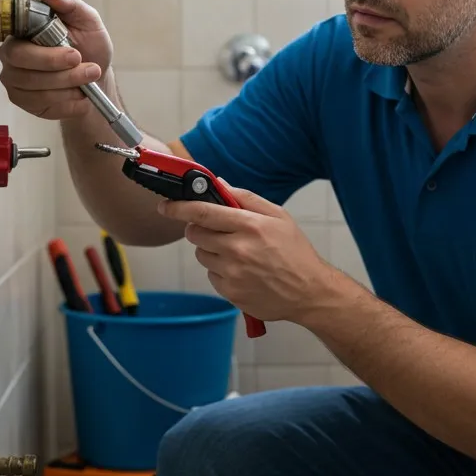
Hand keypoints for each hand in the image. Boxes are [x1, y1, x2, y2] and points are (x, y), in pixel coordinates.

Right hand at [0, 0, 113, 119]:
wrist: (97, 76)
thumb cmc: (88, 44)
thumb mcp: (87, 20)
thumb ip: (69, 3)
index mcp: (21, 33)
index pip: (17, 44)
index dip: (45, 55)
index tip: (74, 54)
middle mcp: (11, 58)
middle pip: (23, 68)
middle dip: (60, 71)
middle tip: (89, 68)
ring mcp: (16, 82)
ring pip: (37, 90)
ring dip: (70, 86)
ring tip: (90, 78)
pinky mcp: (26, 103)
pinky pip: (43, 106)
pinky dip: (69, 103)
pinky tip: (81, 95)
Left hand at [157, 184, 341, 322]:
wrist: (309, 292)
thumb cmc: (295, 252)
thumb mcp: (278, 216)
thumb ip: (246, 198)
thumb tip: (219, 183)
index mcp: (250, 225)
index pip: (202, 212)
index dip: (179, 208)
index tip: (166, 206)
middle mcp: (238, 249)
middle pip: (195, 234)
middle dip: (200, 229)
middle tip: (217, 231)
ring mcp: (232, 273)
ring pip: (201, 255)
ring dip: (211, 251)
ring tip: (237, 253)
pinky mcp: (230, 292)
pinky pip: (211, 275)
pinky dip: (220, 271)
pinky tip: (242, 271)